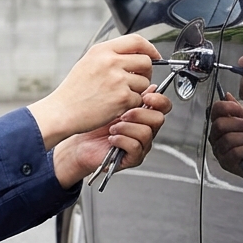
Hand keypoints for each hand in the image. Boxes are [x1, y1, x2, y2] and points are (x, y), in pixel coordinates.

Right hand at [30, 35, 160, 148]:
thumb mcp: (87, 63)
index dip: (150, 48)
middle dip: (145, 72)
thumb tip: (133, 55)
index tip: (154, 56)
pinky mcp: (122, 97)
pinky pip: (139, 99)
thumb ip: (110, 56)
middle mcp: (110, 62)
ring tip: (118, 95)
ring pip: (145, 82)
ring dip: (137, 91)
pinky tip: (115, 105)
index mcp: (102, 51)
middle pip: (145, 61)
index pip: (136, 41)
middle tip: (135, 81)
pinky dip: (131, 104)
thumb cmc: (73, 92)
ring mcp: (117, 79)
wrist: (62, 112)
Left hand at [54, 85, 171, 186]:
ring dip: (126, 128)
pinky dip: (122, 140)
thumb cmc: (94, 124)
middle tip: (122, 114)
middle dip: (138, 114)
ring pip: (146, 133)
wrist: (79, 144)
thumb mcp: (111, 104)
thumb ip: (129, 95)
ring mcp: (141, 144)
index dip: (158, 100)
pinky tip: (112, 138)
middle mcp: (145, 129)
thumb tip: (146, 84)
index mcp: (143, 115)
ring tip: (112, 128)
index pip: (163, 106)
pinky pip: (135, 146)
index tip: (146, 96)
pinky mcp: (133, 158)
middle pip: (158, 119)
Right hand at [208, 92, 242, 186]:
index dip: (228, 107)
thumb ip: (239, 110)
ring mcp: (219, 150)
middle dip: (237, 124)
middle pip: (219, 124)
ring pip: (227, 139)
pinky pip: (233, 152)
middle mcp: (216, 136)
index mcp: (221, 123)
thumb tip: (228, 95)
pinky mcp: (226, 162)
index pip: (215, 110)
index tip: (241, 110)